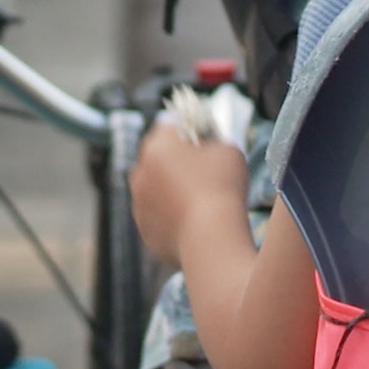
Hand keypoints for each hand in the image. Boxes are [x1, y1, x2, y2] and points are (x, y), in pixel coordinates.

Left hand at [129, 118, 247, 266]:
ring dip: (171, 192)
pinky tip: (194, 224)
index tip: (202, 142)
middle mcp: (140, 174)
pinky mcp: (145, 231)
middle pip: (157, 160)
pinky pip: (158, 218)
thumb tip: (209, 151)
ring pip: (155, 191)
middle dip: (176, 163)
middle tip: (202, 172)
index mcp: (157, 148)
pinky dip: (171, 219)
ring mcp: (139, 205)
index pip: (168, 129)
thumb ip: (214, 144)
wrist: (211, 239)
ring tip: (199, 202)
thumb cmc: (222, 189)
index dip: (187, 133)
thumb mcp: (228, 150)